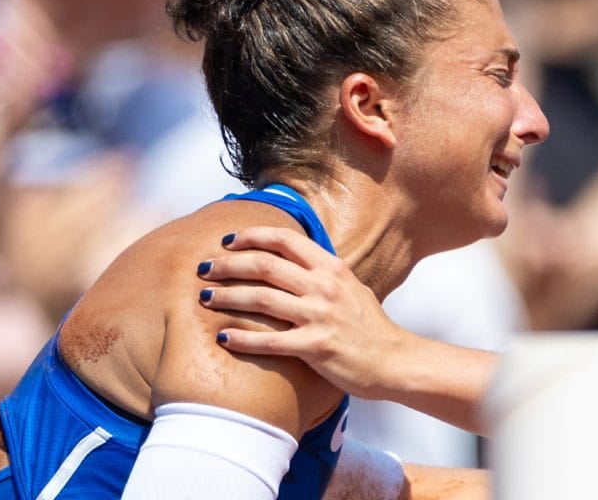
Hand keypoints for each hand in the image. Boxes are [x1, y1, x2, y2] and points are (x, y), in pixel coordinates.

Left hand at [197, 226, 407, 400]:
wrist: (393, 360)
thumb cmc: (370, 326)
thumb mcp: (351, 288)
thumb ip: (323, 273)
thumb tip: (293, 261)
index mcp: (332, 268)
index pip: (285, 240)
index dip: (251, 236)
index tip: (228, 241)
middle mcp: (324, 287)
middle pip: (264, 265)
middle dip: (228, 264)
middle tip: (205, 268)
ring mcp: (320, 316)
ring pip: (261, 298)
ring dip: (226, 296)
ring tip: (204, 298)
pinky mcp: (315, 347)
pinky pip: (269, 340)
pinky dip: (242, 338)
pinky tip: (223, 337)